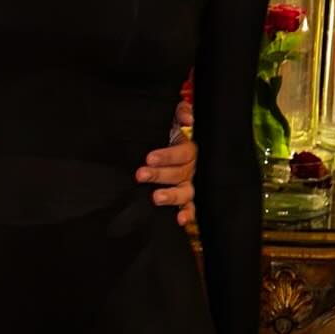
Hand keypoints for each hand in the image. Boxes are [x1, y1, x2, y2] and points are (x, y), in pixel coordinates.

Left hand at [138, 100, 195, 224]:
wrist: (183, 142)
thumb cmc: (178, 132)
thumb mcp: (179, 118)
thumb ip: (183, 113)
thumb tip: (187, 117)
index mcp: (191, 150)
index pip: (182, 153)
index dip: (167, 156)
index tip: (150, 158)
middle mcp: (193, 168)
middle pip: (179, 173)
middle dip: (160, 175)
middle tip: (141, 174)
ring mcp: (191, 184)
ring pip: (185, 192)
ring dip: (171, 196)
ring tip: (156, 198)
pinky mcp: (187, 198)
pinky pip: (190, 207)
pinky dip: (188, 215)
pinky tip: (180, 221)